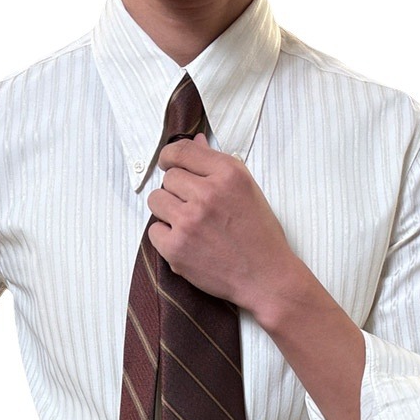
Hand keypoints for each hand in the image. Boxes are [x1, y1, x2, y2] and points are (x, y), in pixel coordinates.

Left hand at [147, 134, 297, 314]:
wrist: (266, 278)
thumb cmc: (260, 236)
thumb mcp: (247, 190)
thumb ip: (217, 165)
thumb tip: (195, 141)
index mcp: (228, 174)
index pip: (181, 151)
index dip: (170, 157)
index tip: (169, 164)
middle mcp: (208, 194)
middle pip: (168, 178)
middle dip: (177, 191)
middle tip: (194, 208)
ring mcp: (189, 222)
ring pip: (156, 200)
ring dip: (167, 210)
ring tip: (188, 224)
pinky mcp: (176, 248)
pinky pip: (154, 230)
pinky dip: (166, 237)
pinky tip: (187, 243)